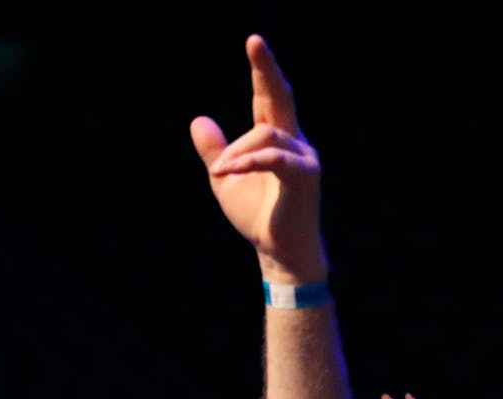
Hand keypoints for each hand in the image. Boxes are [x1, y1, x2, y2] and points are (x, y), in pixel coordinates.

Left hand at [189, 35, 326, 284]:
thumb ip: (215, 151)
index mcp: (276, 139)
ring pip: (264, 133)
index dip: (261, 71)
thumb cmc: (258, 216)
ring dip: (235, 151)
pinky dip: (246, 162)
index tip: (253, 42)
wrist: (279, 252)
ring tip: (219, 171)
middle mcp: (294, 141)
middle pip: (279, 97)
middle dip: (266, 70)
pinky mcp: (305, 176)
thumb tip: (197, 120)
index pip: (267, 98)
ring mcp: (303, 157)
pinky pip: (273, 158)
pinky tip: (226, 171)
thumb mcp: (225, 180)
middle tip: (254, 42)